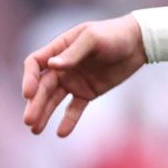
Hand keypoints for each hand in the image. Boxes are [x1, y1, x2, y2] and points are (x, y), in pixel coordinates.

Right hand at [22, 16, 146, 136]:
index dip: (29, 79)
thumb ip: (74, 53)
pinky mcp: (87, 92)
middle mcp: (62, 67)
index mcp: (58, 49)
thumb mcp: (93, 39)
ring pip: (54, 100)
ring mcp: (74, 81)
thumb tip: (52, 65)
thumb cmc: (114, 35)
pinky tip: (62, 133)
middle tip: (28, 121)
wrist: (139, 44)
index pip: (35, 65)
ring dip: (44, 114)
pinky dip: (68, 120)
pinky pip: (74, 108)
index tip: (29, 94)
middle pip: (42, 87)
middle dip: (35, 104)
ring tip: (35, 130)